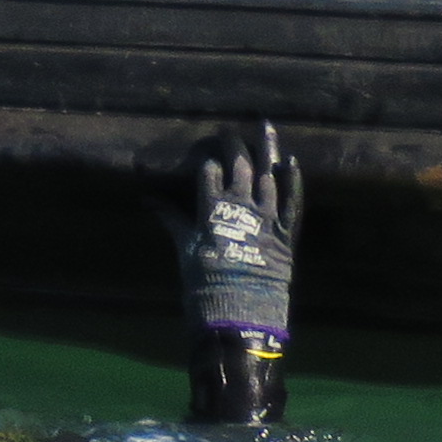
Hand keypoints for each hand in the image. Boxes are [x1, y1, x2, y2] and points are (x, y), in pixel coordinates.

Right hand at [175, 119, 302, 339]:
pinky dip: (294, 181)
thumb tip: (147, 199)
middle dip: (234, 145)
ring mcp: (268, 218)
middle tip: (228, 131)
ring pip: (269, 176)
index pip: (210, 173)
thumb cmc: (204, 285)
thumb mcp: (184, 250)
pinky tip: (291, 161)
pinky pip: (294, 202)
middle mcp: (242, 207)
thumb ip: (171, 220)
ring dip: (266, 150)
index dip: (208, 161)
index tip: (206, 153)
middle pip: (239, 167)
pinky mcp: (287, 233)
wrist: (240, 315)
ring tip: (264, 126)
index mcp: (213, 210)